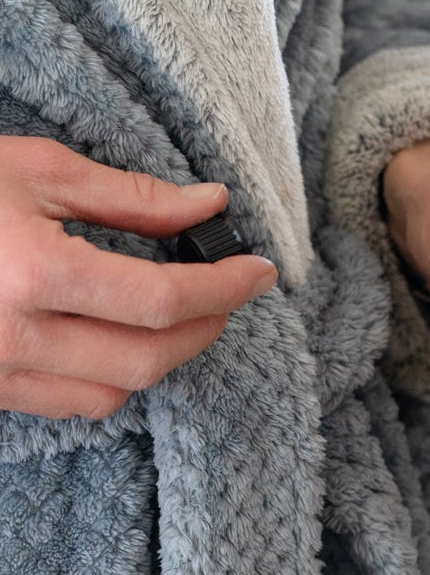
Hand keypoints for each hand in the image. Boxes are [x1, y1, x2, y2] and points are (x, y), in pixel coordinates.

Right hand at [0, 136, 277, 418]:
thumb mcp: (31, 171)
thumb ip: (129, 198)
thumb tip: (208, 205)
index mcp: (31, 272)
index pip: (162, 298)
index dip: (224, 289)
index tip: (260, 273)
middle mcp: (16, 335)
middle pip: (151, 357)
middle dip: (206, 327)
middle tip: (226, 294)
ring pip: (118, 391)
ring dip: (163, 356)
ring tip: (175, 314)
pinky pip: (75, 403)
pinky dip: (114, 375)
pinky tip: (119, 339)